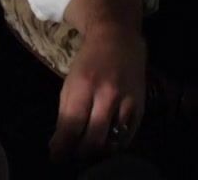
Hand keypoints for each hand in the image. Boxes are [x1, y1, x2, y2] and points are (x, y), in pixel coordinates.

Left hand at [48, 24, 146, 162]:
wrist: (117, 39)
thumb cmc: (88, 63)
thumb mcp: (70, 83)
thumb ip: (65, 112)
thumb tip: (58, 142)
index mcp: (82, 86)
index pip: (72, 125)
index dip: (63, 145)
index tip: (56, 157)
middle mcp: (106, 95)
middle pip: (94, 137)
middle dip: (82, 153)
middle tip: (75, 157)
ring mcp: (126, 100)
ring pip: (114, 140)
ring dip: (101, 151)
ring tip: (90, 153)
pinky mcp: (141, 105)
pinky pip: (130, 134)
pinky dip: (118, 144)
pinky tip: (109, 144)